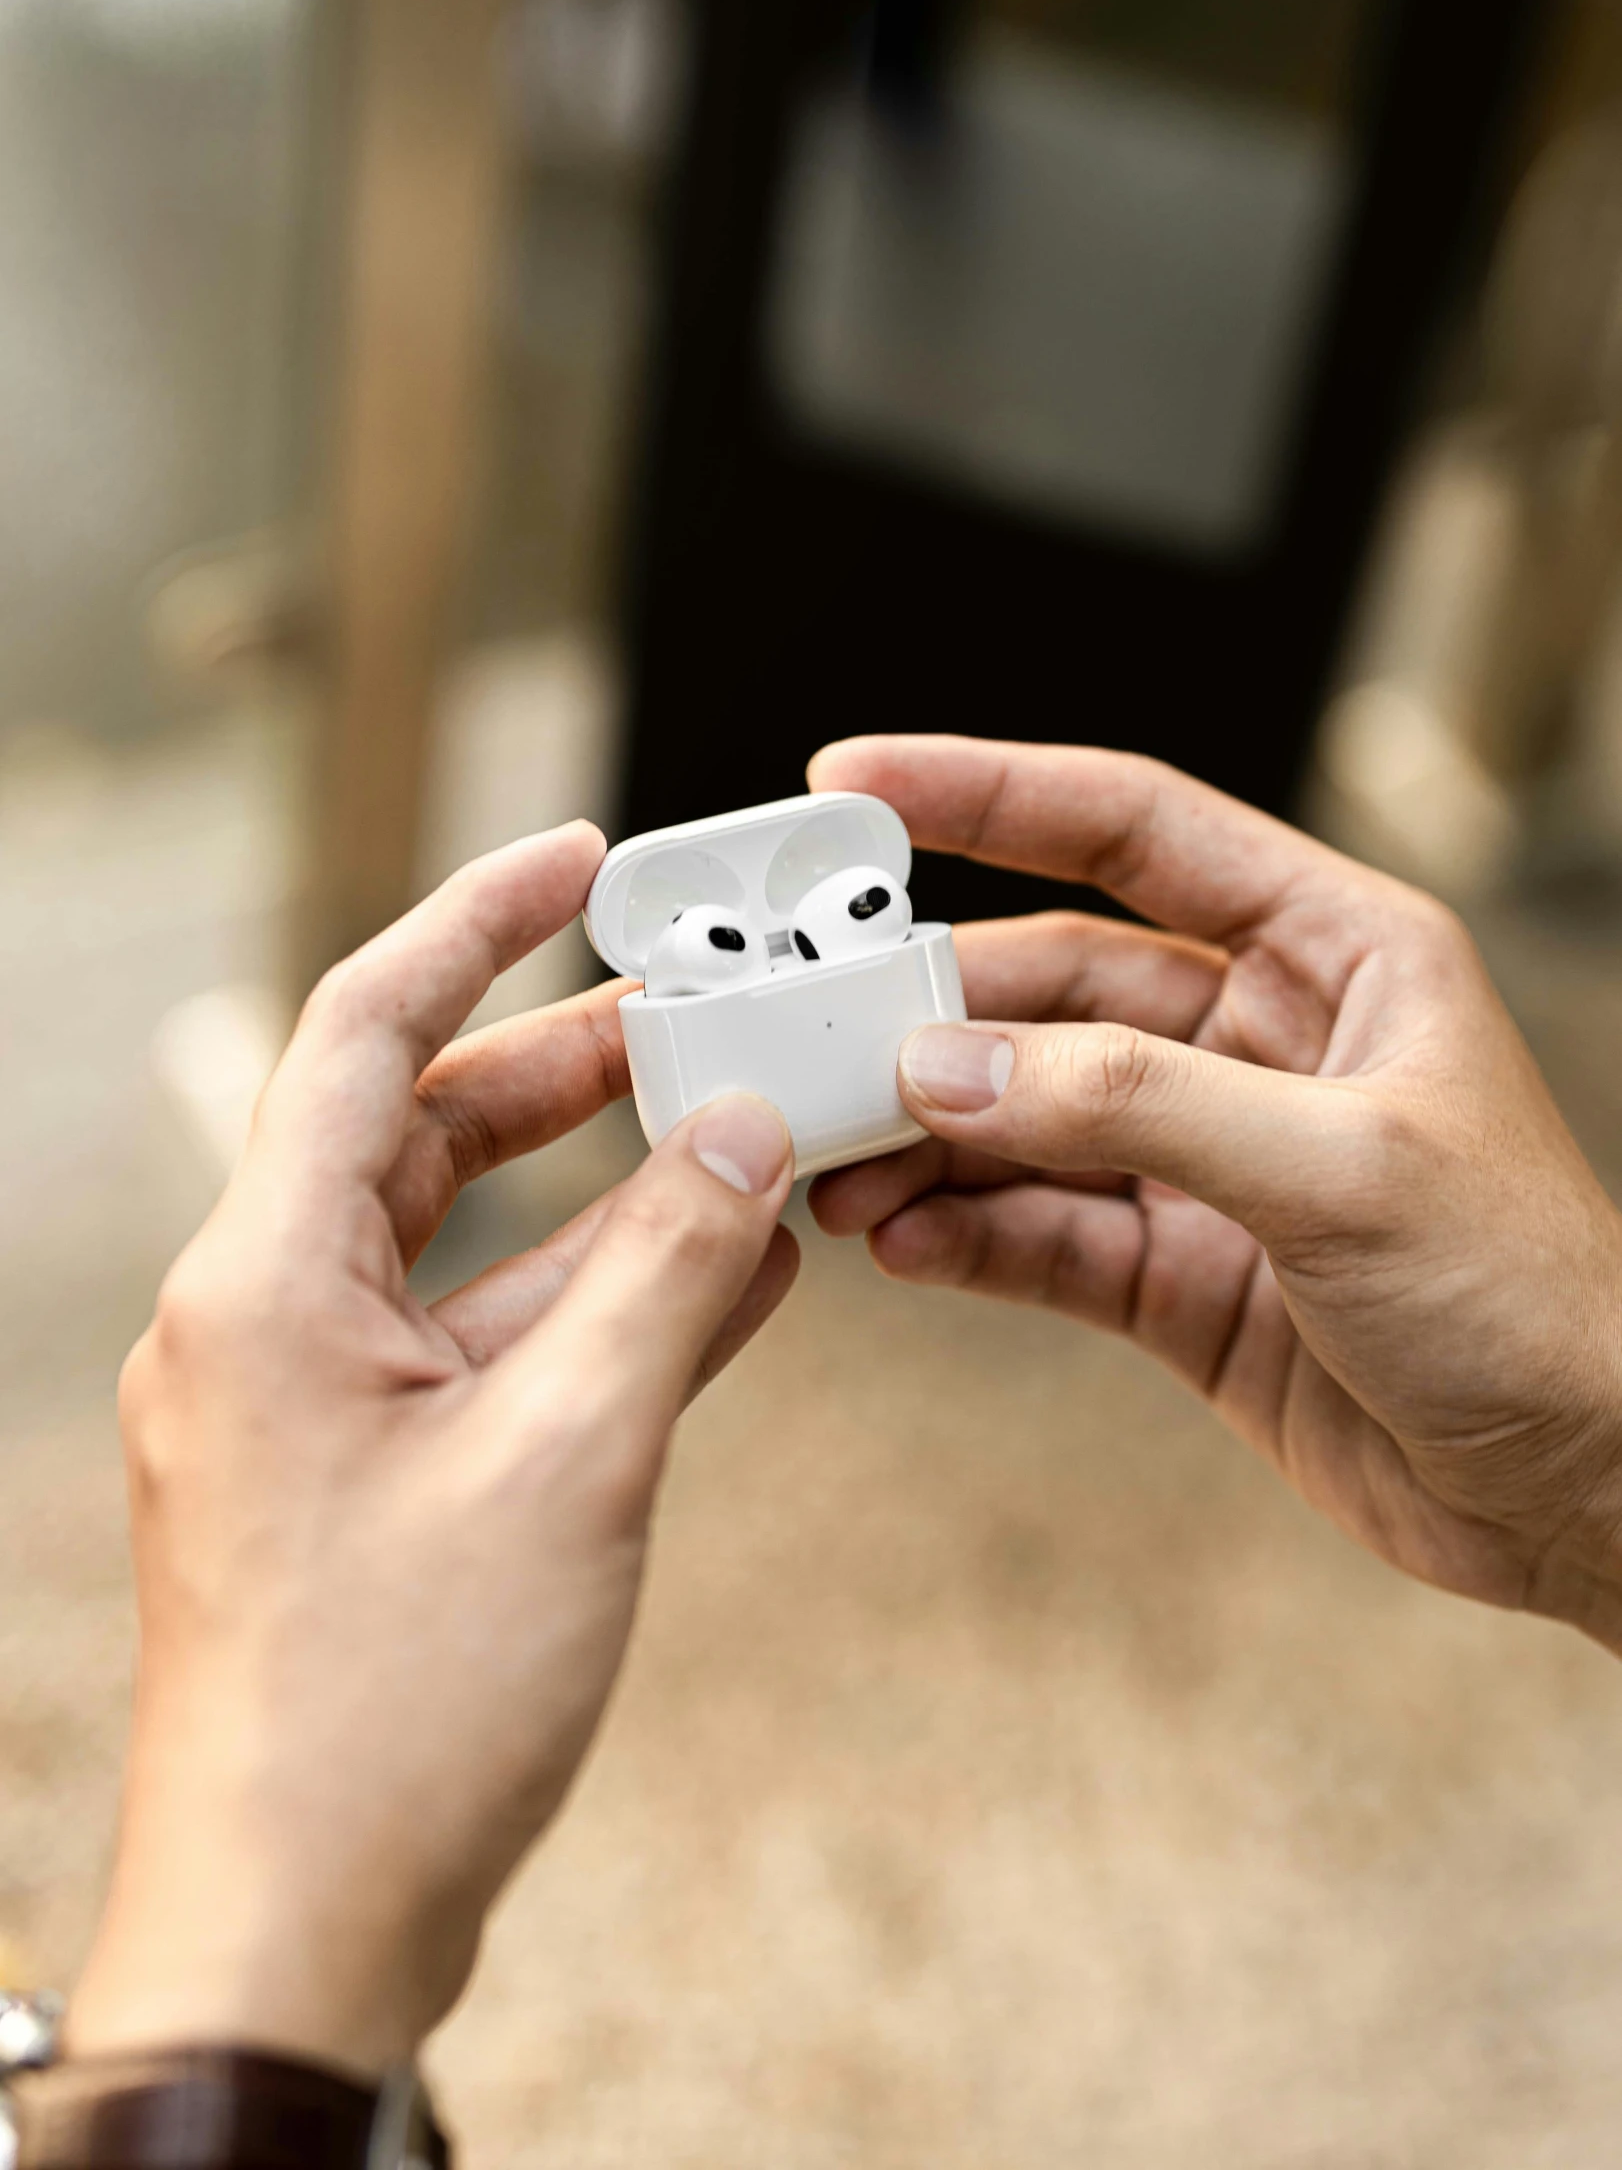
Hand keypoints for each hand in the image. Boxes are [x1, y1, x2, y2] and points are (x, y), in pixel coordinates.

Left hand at [70, 824, 797, 2074]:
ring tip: (733, 1139)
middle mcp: (267, 1324)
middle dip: (559, 1068)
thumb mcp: (569, 1457)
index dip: (473, 922)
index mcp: (264, 1282)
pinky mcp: (369, 1486)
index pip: (362, 1030)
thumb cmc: (394, 1708)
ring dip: (599, 1200)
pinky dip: (593, 1311)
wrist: (300, 1935)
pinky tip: (722, 1282)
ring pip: (465, 1249)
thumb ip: (668, 1276)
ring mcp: (315, 1410)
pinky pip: (487, 1353)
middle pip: (417, 1131)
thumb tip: (747, 1138)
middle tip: (686, 1018)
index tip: (571, 862)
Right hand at [809, 737, 1621, 1648]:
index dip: (990, 792)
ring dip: (929, 1138)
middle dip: (935, 1011)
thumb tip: (950, 1069)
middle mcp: (1260, 1041)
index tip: (856, 782)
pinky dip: (964, 1236)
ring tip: (841, 1167)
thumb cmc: (1532, 1297)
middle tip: (820, 1038)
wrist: (1581, 1490)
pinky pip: (1042, 1233)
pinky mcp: (1180, 1273)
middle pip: (1054, 985)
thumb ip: (1135, 1105)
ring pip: (1029, 1116)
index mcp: (1334, 953)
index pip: (1134, 827)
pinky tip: (903, 1242)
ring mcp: (1210, 1161)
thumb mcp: (1341, 1169)